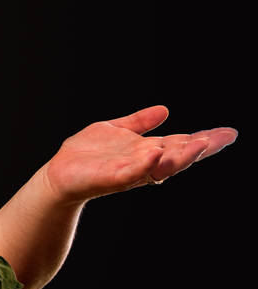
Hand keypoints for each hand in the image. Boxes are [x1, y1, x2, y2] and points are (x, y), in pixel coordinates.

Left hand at [42, 105, 237, 203]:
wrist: (59, 174)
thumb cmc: (87, 155)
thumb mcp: (114, 130)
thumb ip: (138, 122)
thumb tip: (165, 110)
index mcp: (147, 151)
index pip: (181, 143)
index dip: (205, 139)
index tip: (229, 133)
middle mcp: (144, 163)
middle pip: (178, 156)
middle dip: (199, 149)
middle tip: (220, 139)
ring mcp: (129, 172)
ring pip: (160, 167)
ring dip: (179, 157)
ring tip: (198, 145)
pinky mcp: (111, 178)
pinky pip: (131, 173)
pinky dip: (144, 165)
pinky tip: (155, 153)